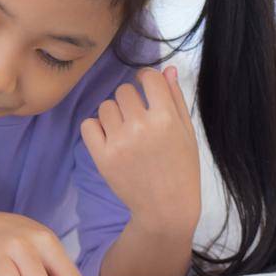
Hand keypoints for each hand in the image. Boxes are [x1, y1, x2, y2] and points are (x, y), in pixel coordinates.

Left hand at [80, 67, 200, 234]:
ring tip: (127, 133)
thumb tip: (165, 68)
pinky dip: (97, 129)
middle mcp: (141, 126)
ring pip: (105, 106)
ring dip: (114, 115)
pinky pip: (88, 124)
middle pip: (123, 91)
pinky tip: (111, 140)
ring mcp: (119, 141)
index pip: (147, 78)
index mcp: (166, 118)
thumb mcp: (187, 132)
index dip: (146, 80)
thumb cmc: (181, 167)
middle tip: (139, 120)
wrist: (166, 207)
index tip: (147, 90)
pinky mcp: (101, 155)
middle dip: (131, 101)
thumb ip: (175, 98)